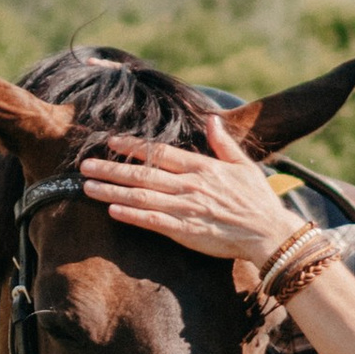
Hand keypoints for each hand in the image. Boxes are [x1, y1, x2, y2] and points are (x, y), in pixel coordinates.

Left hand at [81, 113, 290, 275]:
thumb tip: (211, 121)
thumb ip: (224, 143)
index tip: (111, 141)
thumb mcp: (244, 166)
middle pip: (142, 174)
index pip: (161, 153)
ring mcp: (186, 207)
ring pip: (141, 196)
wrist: (269, 233)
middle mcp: (190, 184)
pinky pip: (153, 220)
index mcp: (203, 167)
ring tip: (87, 186)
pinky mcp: (185, 230)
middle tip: (85, 165)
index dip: (133, 147)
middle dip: (111, 168)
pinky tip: (112, 210)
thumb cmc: (258, 201)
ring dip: (112, 190)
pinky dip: (131, 214)